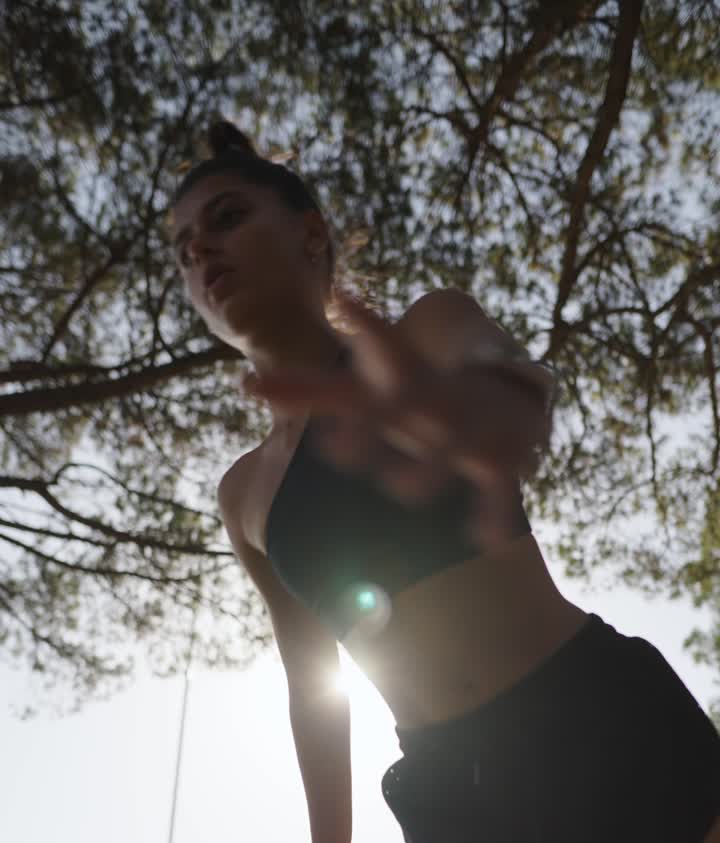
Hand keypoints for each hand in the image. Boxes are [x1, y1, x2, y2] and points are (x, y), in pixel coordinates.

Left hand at [243, 290, 550, 545]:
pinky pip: (497, 491)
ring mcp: (466, 431)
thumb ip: (305, 392)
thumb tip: (245, 385)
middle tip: (336, 447)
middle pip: (405, 404)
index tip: (345, 299)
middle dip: (373, 423)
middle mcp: (431, 401)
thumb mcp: (363, 392)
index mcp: (397, 380)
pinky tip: (482, 538)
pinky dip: (492, 513)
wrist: (497, 400)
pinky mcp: (500, 461)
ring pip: (445, 452)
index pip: (381, 347)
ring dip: (421, 473)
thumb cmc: (411, 395)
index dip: (365, 326)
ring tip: (399, 490)